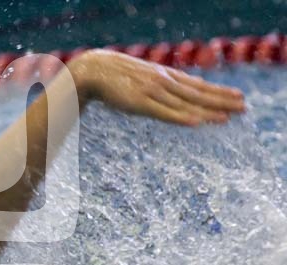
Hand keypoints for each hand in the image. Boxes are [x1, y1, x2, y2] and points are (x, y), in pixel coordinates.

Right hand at [71, 49, 245, 125]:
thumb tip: (167, 94)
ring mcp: (153, 92)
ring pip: (186, 104)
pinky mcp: (140, 103)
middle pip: (198, 94)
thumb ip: (155, 85)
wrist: (94, 70)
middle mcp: (164, 82)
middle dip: (222, 101)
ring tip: (227, 118)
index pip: (198, 85)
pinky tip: (196, 122)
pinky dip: (181, 117)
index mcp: (164, 76)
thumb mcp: (140, 77)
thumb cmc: (115, 77)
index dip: (218, 91)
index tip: (237, 97)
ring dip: (208, 111)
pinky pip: (165, 112)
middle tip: (243, 108)